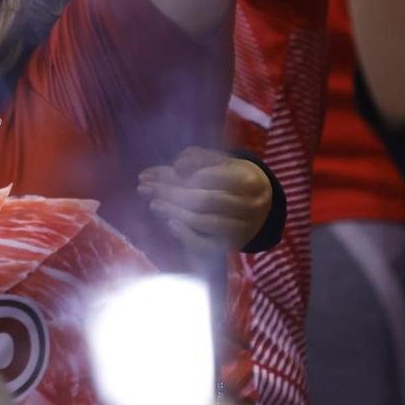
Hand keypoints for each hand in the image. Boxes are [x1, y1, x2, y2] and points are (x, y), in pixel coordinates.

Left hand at [138, 147, 274, 253]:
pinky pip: (207, 246)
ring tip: (154, 203)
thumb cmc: (231, 177)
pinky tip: (170, 224)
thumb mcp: (218, 160)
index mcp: (247, 180)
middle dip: (171, 193)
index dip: (184, 177)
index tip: (159, 174)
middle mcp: (248, 207)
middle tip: (145, 188)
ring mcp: (240, 229)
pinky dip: (187, 236)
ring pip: (205, 222)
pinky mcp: (230, 247)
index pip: (212, 178)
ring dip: (175, 212)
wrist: (259, 205)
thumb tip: (178, 166)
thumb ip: (196, 158)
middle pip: (206, 200)